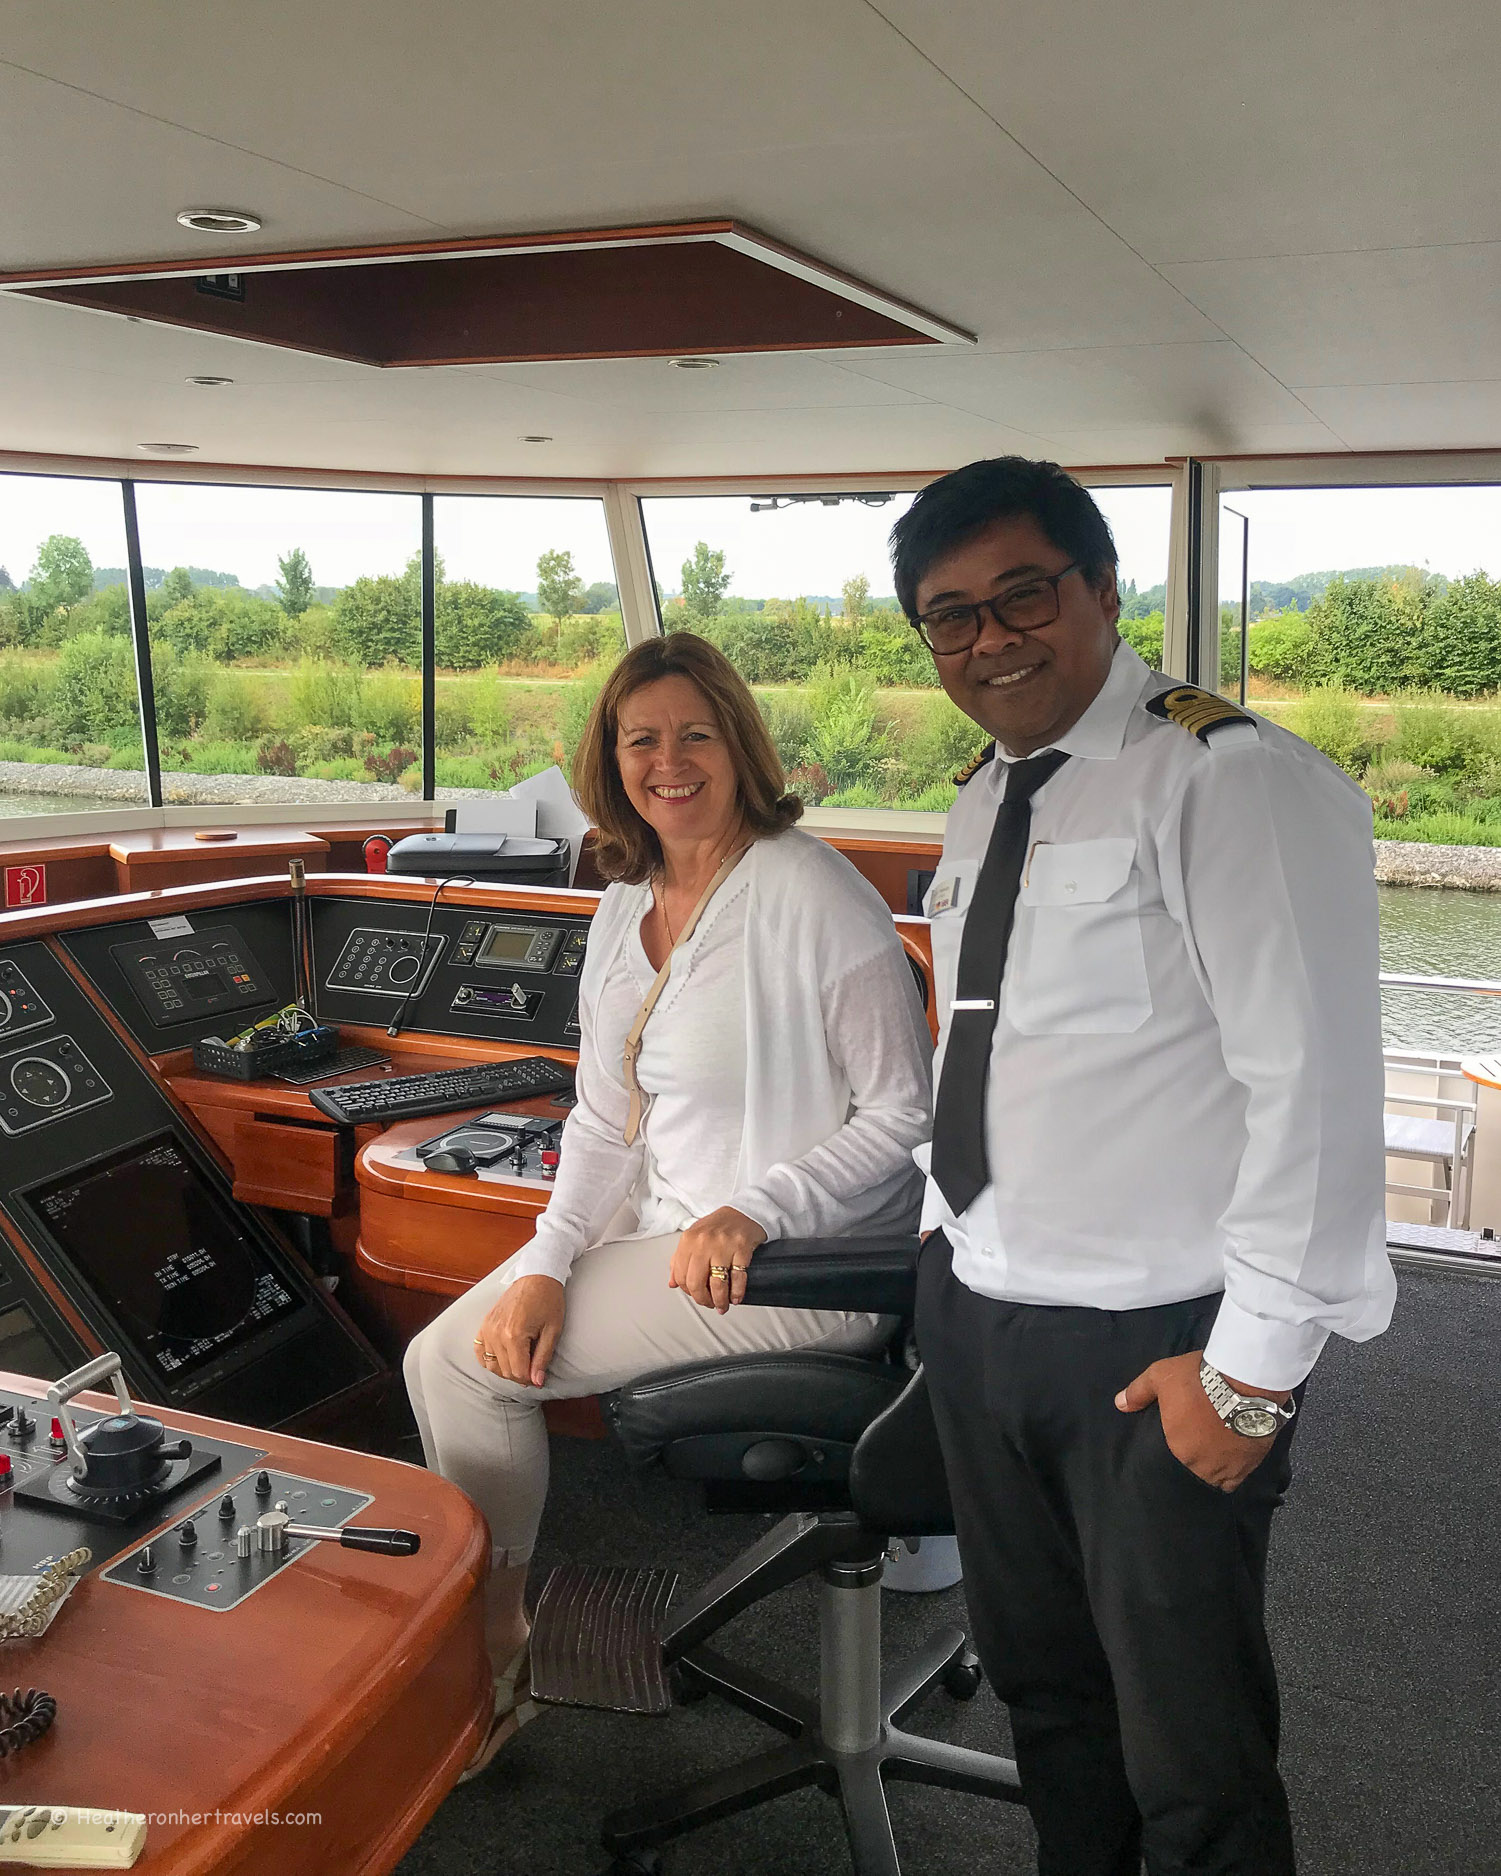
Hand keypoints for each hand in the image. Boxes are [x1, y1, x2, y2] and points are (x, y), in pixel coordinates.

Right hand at [474, 1274, 565, 1387]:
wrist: (537, 1276)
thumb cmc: (548, 1300)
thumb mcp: (553, 1330)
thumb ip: (543, 1358)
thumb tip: (537, 1382)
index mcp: (514, 1335)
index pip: (518, 1372)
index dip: (531, 1379)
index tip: (539, 1377)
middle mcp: (496, 1333)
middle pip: (505, 1371)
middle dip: (521, 1375)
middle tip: (534, 1369)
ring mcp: (487, 1328)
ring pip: (491, 1365)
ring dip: (506, 1369)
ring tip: (521, 1361)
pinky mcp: (484, 1324)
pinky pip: (479, 1351)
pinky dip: (489, 1359)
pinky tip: (502, 1358)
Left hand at [669, 1207, 766, 1312]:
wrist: (743, 1211)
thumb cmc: (718, 1226)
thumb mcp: (694, 1238)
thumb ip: (679, 1260)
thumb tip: (673, 1282)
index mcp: (688, 1240)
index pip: (681, 1276)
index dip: (688, 1292)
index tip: (696, 1296)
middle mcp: (703, 1242)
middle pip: (696, 1283)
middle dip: (703, 1300)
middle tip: (709, 1304)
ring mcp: (723, 1245)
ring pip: (717, 1284)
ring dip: (720, 1301)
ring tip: (722, 1305)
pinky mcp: (741, 1248)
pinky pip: (738, 1278)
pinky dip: (737, 1292)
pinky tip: (736, 1297)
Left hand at [1115, 1351, 1287, 1491]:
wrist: (1245, 1380)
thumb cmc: (1198, 1379)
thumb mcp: (1161, 1376)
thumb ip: (1139, 1392)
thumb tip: (1119, 1404)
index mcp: (1179, 1450)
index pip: (1172, 1466)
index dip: (1177, 1455)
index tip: (1181, 1444)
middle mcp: (1203, 1466)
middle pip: (1197, 1473)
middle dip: (1197, 1462)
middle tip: (1201, 1446)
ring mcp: (1230, 1468)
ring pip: (1220, 1479)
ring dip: (1218, 1469)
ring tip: (1219, 1453)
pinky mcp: (1254, 1462)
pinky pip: (1241, 1474)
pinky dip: (1238, 1467)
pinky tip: (1237, 1455)